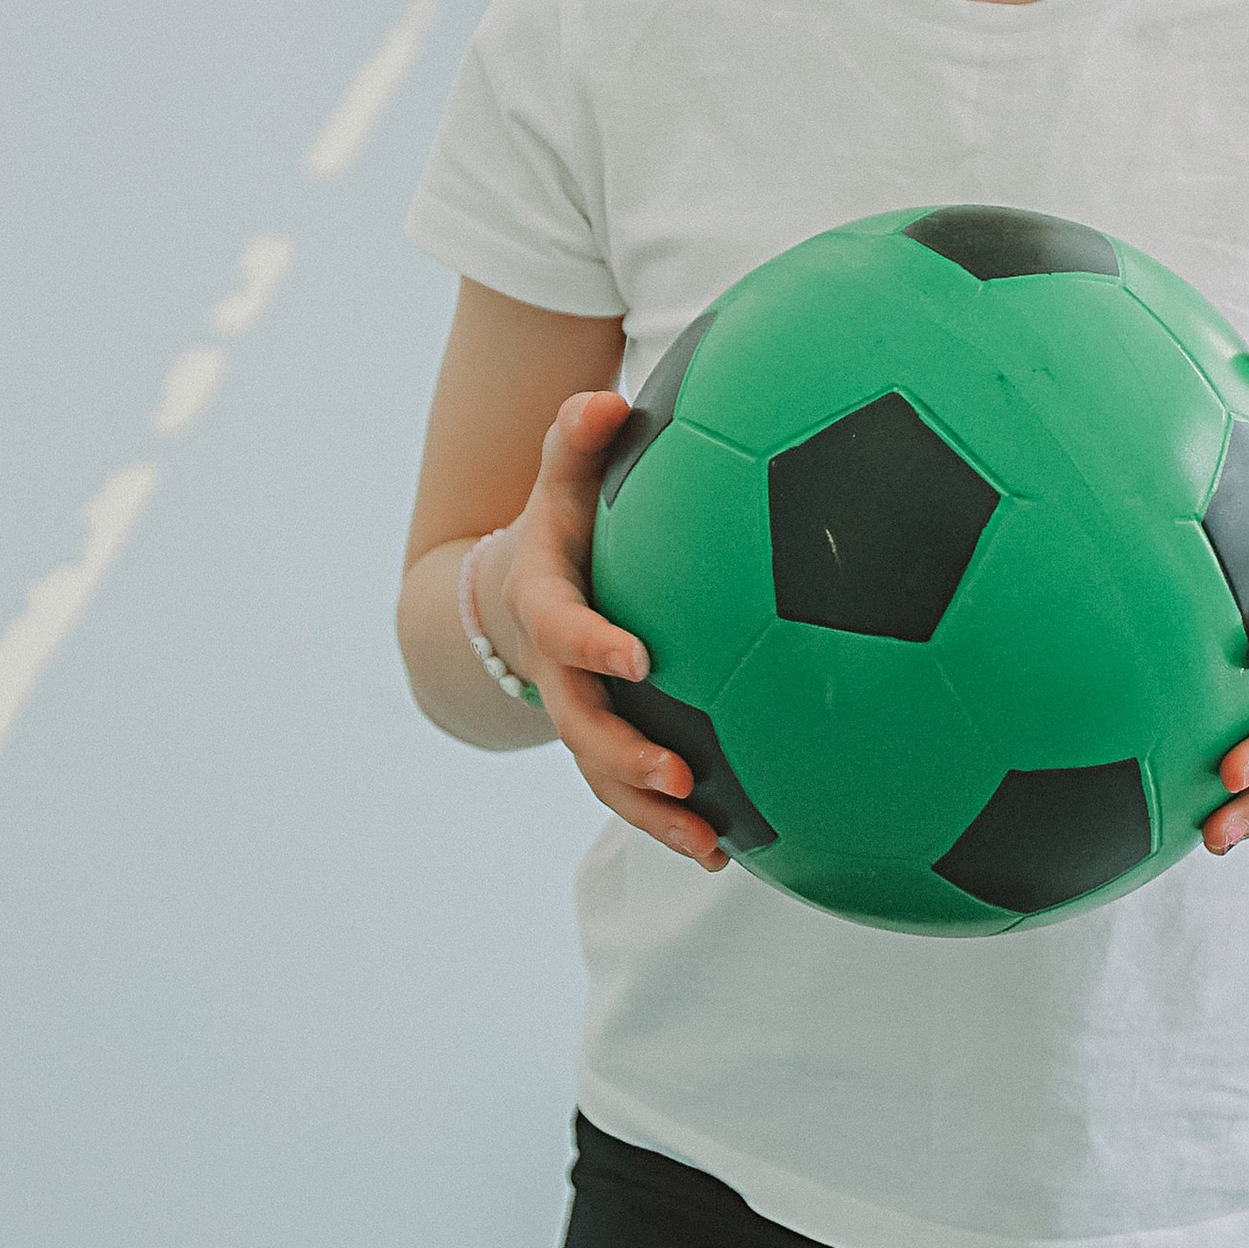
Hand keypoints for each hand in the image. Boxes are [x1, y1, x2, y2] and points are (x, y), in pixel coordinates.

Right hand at [484, 392, 725, 869]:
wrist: (513, 596)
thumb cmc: (559, 527)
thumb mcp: (559, 480)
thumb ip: (575, 440)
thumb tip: (603, 399)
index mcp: (549, 608)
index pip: (564, 631)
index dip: (594, 647)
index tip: (640, 658)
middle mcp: (560, 675)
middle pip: (582, 728)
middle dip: (625, 759)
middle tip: (678, 776)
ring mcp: (581, 719)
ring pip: (608, 779)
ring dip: (654, 815)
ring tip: (711, 845)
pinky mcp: (609, 748)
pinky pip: (635, 794)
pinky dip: (675, 824)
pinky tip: (735, 848)